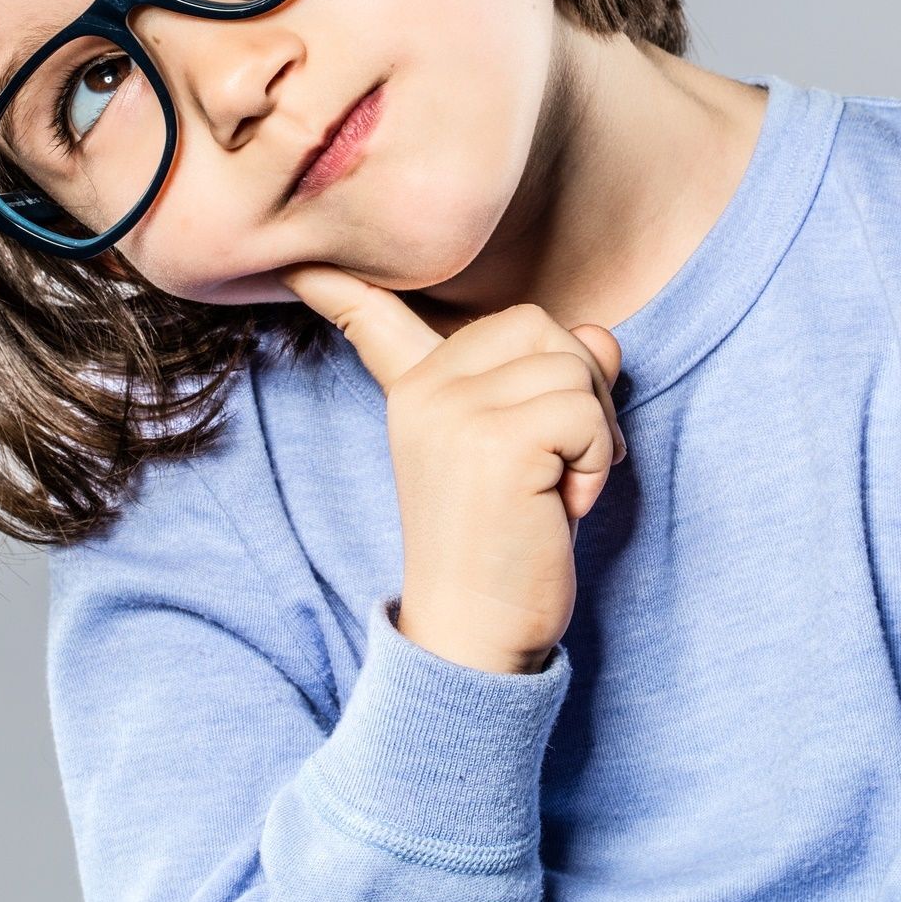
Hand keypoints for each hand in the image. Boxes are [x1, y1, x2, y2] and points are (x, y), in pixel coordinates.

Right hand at [279, 264, 626, 675]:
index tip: (301, 264)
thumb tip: (599, 335)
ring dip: (594, 431)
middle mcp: (425, 390)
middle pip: (539, 326)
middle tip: (558, 462)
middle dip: (577, 388)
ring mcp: (454, 410)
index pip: (374, 321)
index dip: (341, 287)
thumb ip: (549, 383)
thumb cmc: (505, 548)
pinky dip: (596, 458)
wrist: (476, 637)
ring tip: (558, 488)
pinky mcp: (495, 440)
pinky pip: (584, 409)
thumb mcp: (527, 453)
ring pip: (573, 364)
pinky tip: (562, 503)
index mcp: (415, 392)